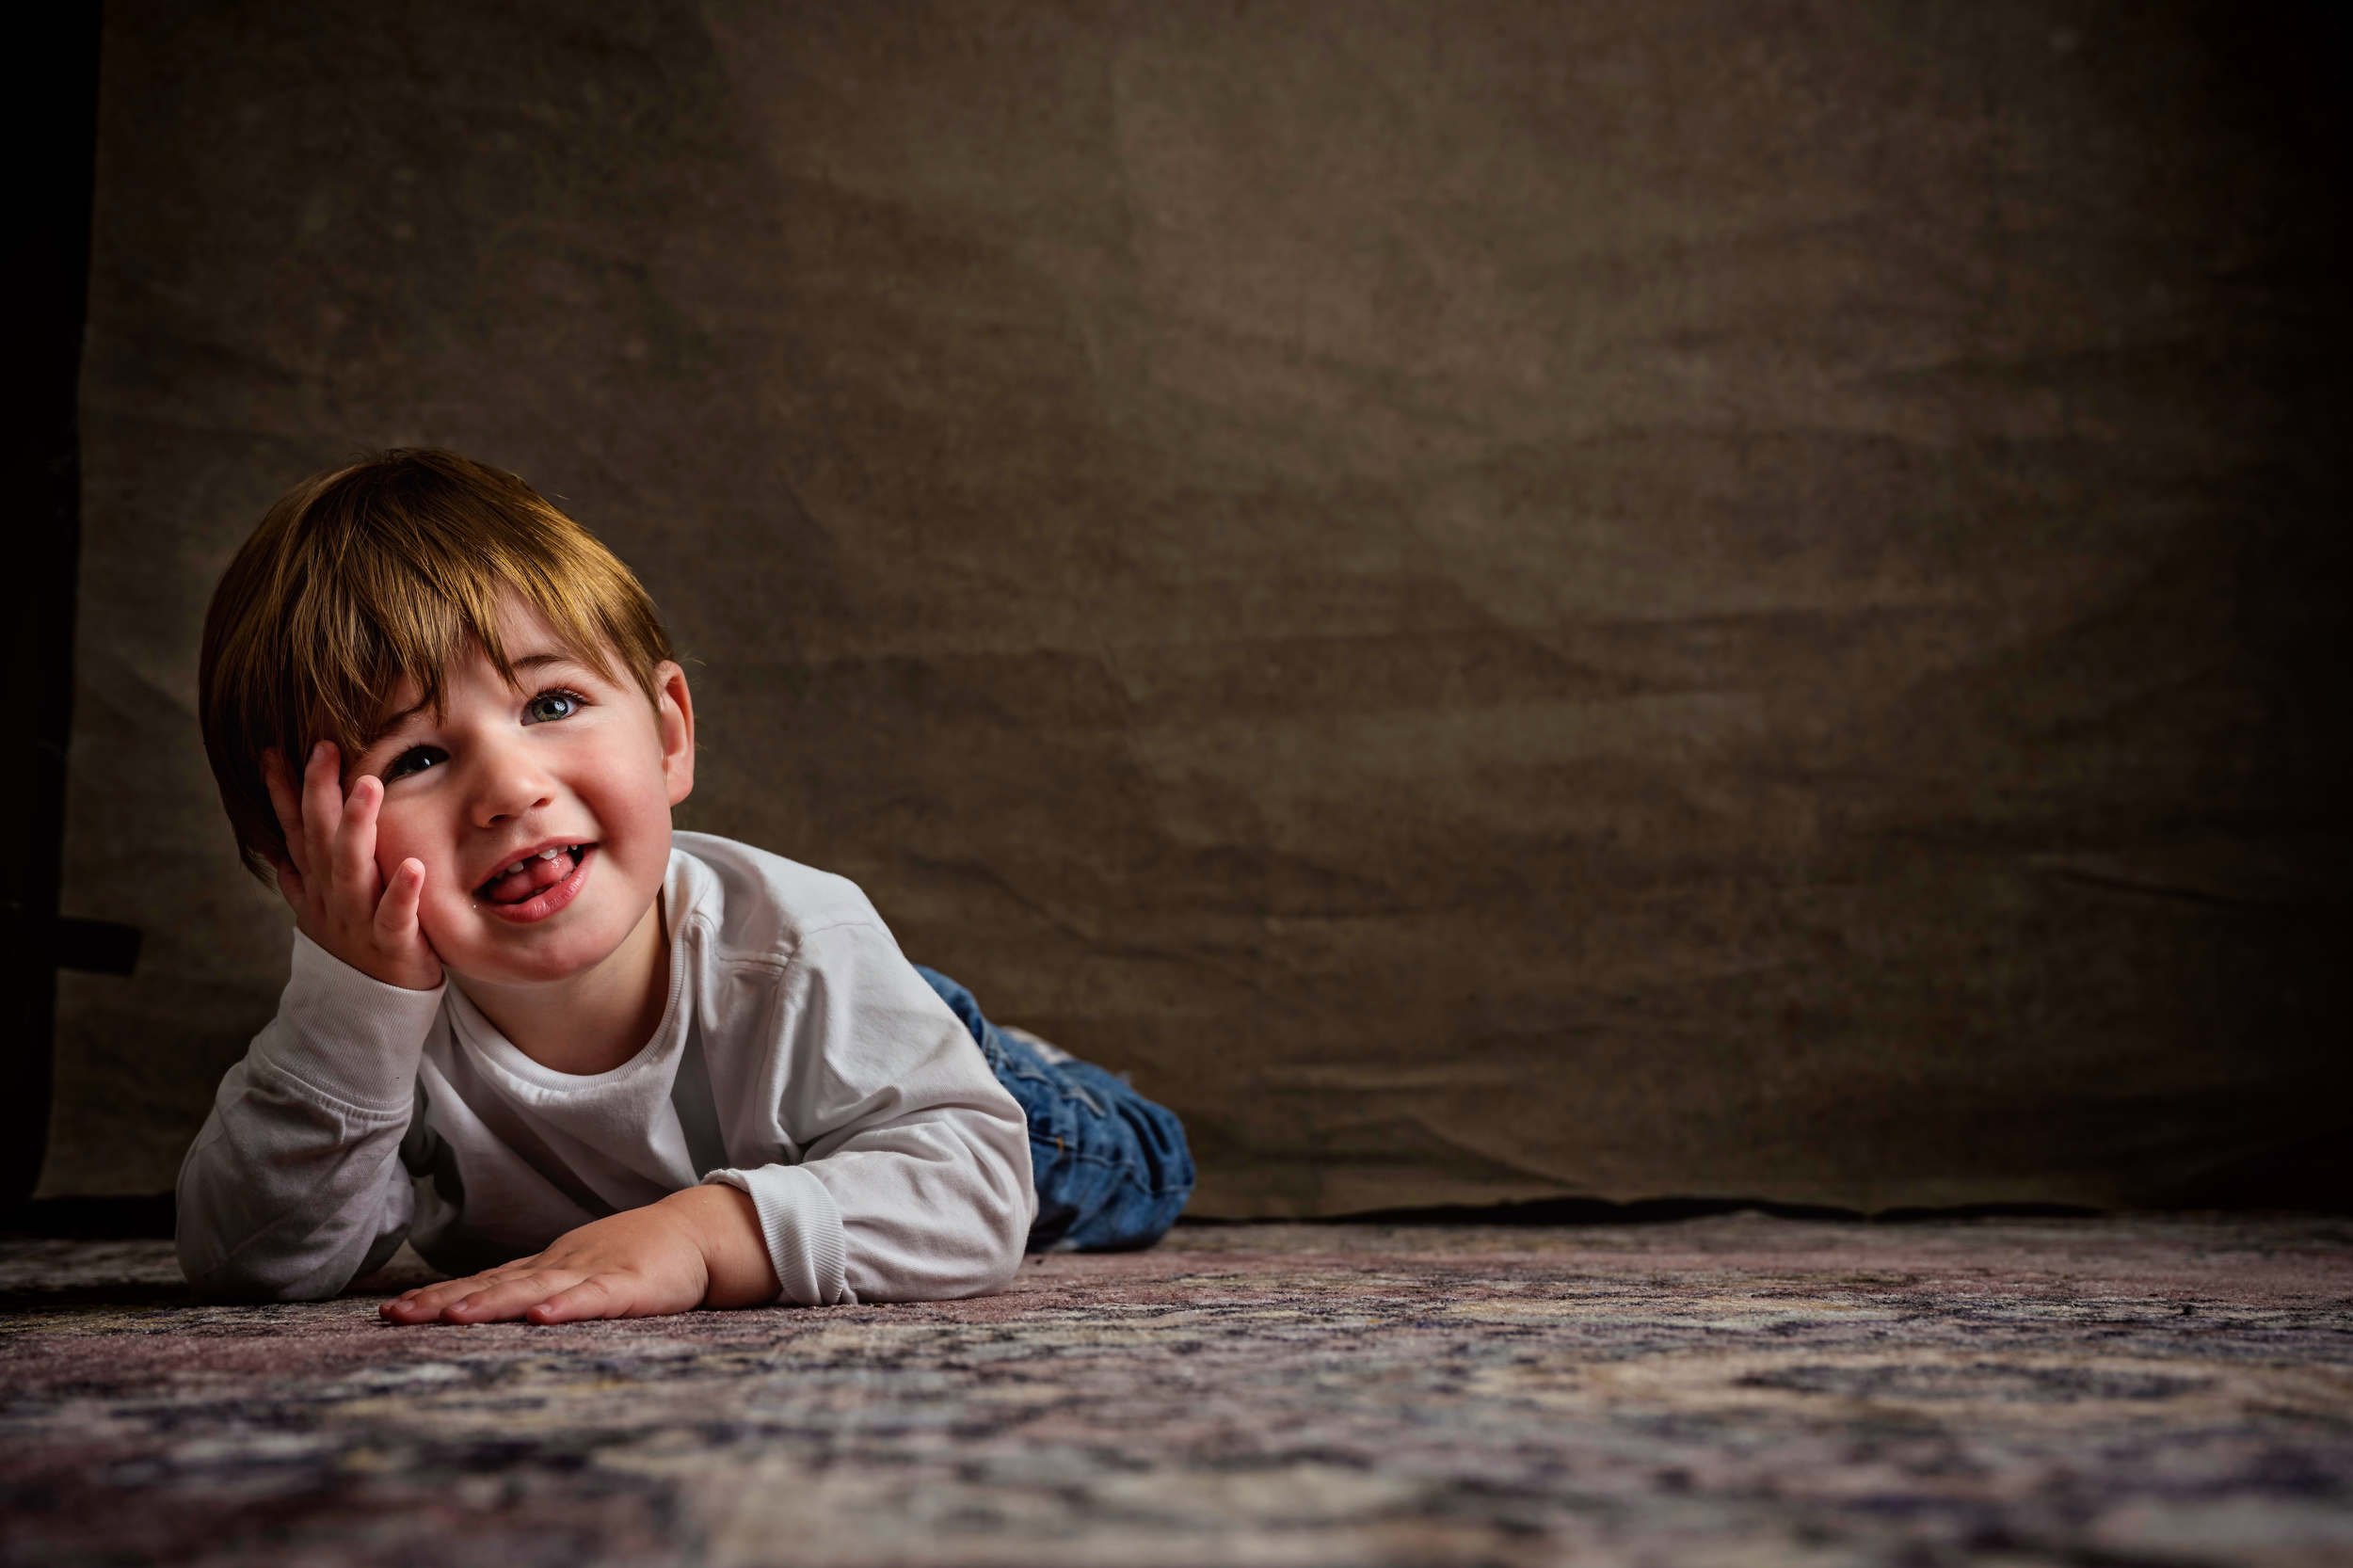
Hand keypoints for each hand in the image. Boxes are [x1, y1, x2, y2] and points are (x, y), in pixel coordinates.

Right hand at [263, 740, 442, 990]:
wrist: (363, 1018)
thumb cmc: (354, 952)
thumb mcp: (322, 911)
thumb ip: (304, 879)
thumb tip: (280, 850)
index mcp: (318, 886)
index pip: (296, 831)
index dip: (284, 793)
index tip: (274, 751)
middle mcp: (331, 898)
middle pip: (320, 839)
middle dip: (318, 794)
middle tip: (324, 748)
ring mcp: (358, 921)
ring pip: (352, 870)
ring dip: (358, 828)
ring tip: (369, 786)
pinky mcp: (392, 946)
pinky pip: (395, 917)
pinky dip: (402, 893)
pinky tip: (412, 866)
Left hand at [379, 1202, 714, 1325]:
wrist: (697, 1233)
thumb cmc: (635, 1256)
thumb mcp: (577, 1272)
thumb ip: (536, 1289)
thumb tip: (478, 1307)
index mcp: (546, 1268)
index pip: (482, 1281)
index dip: (437, 1296)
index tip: (393, 1311)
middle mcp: (559, 1268)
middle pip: (495, 1284)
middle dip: (444, 1301)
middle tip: (398, 1316)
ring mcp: (594, 1273)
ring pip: (536, 1290)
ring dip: (494, 1303)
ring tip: (454, 1318)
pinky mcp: (632, 1286)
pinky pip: (595, 1299)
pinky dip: (567, 1307)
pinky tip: (541, 1317)